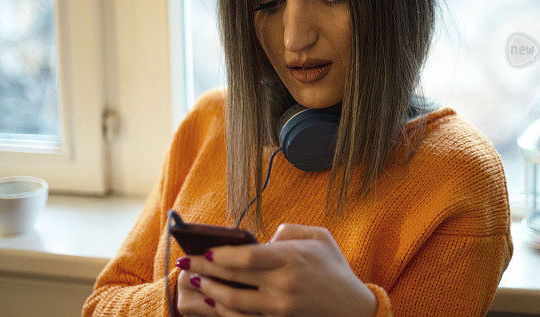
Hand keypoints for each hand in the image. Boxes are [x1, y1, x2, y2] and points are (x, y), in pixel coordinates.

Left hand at [181, 223, 376, 316]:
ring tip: (197, 281)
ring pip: (234, 303)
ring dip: (211, 292)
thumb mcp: (319, 237)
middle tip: (186, 262)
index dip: (221, 254)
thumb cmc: (334, 267)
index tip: (204, 249)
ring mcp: (280, 307)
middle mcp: (284, 284)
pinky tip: (215, 302)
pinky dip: (226, 311)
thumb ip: (289, 230)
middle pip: (234, 278)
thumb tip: (263, 238)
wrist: (353, 308)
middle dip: (206, 269)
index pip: (247, 256)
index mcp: (292, 257)